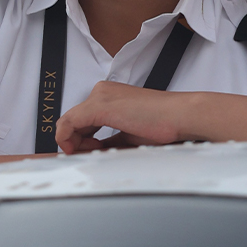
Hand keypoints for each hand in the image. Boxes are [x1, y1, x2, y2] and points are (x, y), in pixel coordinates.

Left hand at [55, 81, 196, 154]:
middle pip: (73, 119)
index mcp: (110, 94)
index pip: (82, 117)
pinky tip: (75, 149)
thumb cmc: (163, 124)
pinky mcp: (99, 106)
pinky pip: (69, 123)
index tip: (89, 151)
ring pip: (68, 121)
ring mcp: (100, 96)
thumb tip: (95, 151)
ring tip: (88, 153)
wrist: (180, 116)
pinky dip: (66, 139)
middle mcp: (102, 91)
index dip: (80, 138)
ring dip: (72, 142)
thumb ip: (110, 140)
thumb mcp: (129, 134)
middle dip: (76, 141)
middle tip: (88, 155)